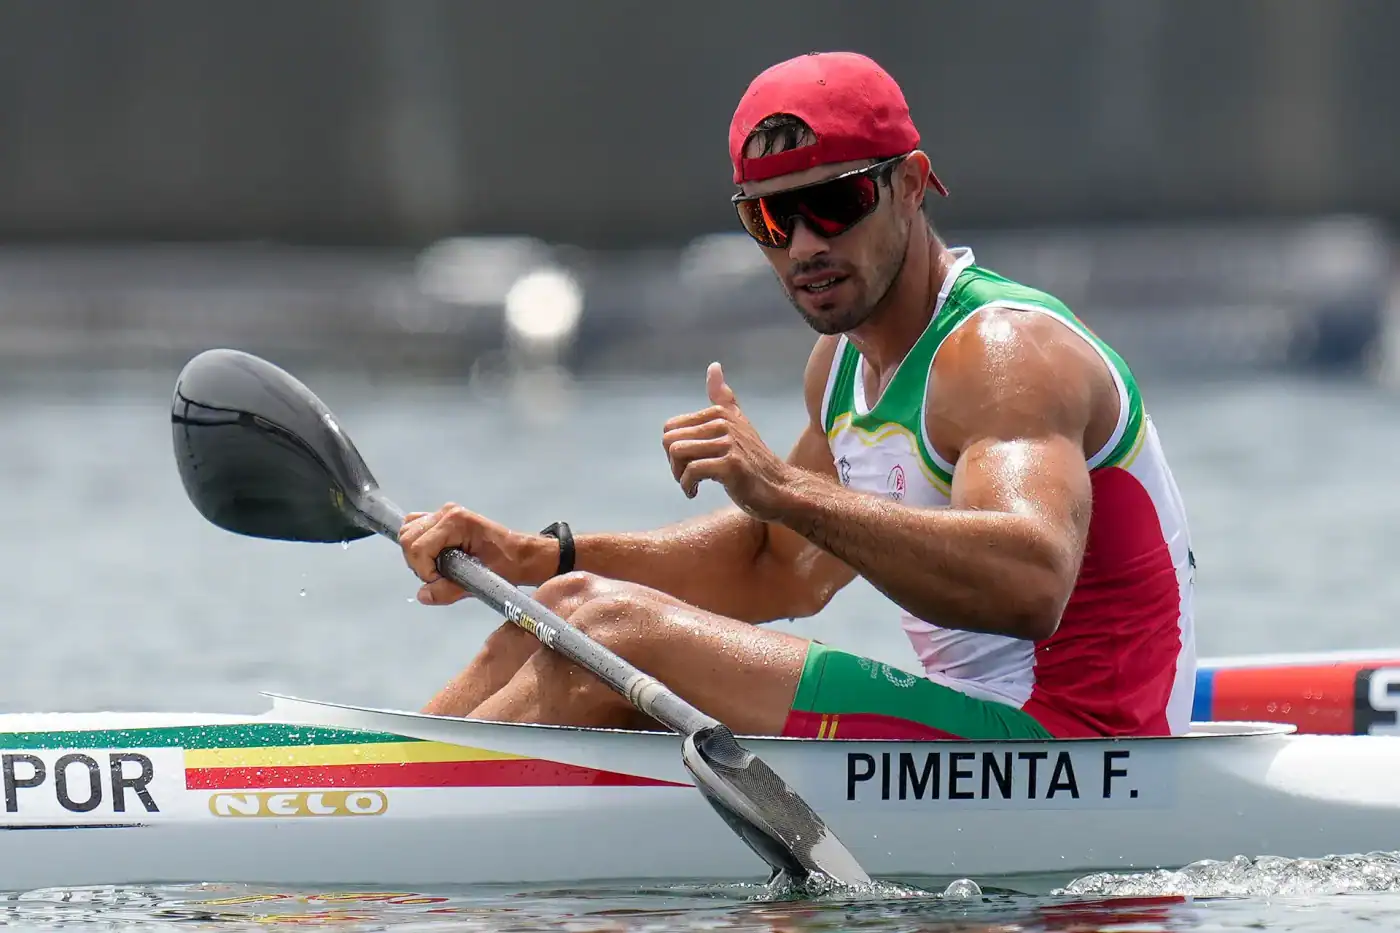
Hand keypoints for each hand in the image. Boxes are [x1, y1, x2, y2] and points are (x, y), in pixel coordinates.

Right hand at [399, 504, 555, 605]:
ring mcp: (444, 514)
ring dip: (417, 556)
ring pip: (409, 532)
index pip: (418, 547)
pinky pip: (416, 529)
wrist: (523, 556)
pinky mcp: (443, 520)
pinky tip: (436, 560)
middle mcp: (447, 513)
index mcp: (456, 522)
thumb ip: (448, 590)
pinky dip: (419, 547)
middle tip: (438, 577)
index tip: (439, 581)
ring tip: (438, 569)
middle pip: (408, 538)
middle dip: (418, 563)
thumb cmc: (508, 565)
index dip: (424, 570)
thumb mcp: (480, 581)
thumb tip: (423, 595)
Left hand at [661, 362, 792, 519]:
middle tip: (688, 476)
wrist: (779, 487)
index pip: (670, 427)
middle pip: (670, 440)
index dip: (673, 448)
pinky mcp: (731, 465)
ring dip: (679, 476)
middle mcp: (723, 423)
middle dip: (673, 463)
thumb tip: (714, 365)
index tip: (688, 462)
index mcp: (719, 413)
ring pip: (678, 454)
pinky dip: (688, 486)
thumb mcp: (739, 423)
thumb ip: (723, 397)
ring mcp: (728, 444)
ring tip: (692, 484)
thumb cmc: (754, 460)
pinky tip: (695, 492)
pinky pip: (692, 472)